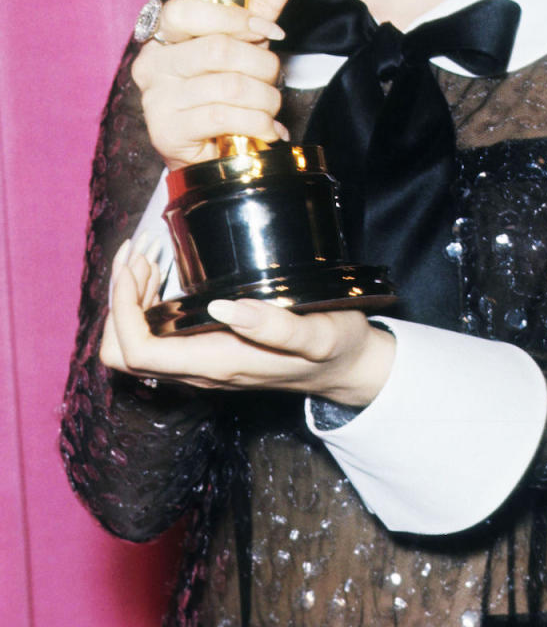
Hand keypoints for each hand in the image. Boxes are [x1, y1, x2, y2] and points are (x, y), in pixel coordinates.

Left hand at [101, 237, 395, 407]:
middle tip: (143, 255)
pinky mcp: (204, 354)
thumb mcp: (320, 334)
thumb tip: (224, 308)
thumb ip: (278, 327)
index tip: (137, 263)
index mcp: (218, 364)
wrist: (346, 370)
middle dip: (120, 300)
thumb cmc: (335, 348)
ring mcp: (199, 366)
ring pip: (134, 344)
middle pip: (122, 352)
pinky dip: (147, 303)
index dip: (123, 308)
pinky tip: (166, 272)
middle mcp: (200, 371)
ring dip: (131, 299)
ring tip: (151, 255)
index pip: (137, 351)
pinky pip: (155, 337)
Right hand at [132, 0, 299, 169]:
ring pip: (229, 85)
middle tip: (271, 83)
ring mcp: (156, 99)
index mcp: (164, 35)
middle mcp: (152, 64)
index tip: (271, 33)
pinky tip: (265, 132)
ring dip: (265, 101)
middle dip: (263, 67)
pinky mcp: (166, 132)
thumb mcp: (246, 43)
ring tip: (269, 112)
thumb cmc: (227, 94)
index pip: (188, 10)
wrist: (215, 157)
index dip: (237, 19)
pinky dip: (258, 124)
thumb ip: (263, 0)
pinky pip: (224, 116)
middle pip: (220, 49)